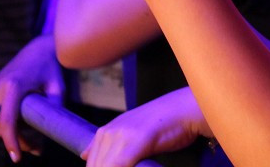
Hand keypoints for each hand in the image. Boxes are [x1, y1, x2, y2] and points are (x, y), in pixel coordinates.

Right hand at [0, 35, 62, 162]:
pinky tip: (25, 121)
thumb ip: (53, 109)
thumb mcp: (58, 88)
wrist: (38, 48)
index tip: (17, 157)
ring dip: (15, 131)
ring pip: (0, 121)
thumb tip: (48, 132)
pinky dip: (10, 120)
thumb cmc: (51, 68)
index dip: (11, 141)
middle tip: (38, 149)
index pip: (8, 120)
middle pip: (4, 125)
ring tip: (36, 136)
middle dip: (18, 140)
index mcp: (14, 85)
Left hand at [82, 88, 206, 166]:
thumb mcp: (130, 132)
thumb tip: (83, 155)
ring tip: (133, 164)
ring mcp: (123, 135)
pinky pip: (120, 165)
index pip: (92, 164)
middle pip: (98, 166)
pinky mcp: (137, 140)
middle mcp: (111, 132)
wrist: (186, 109)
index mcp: (107, 131)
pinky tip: (133, 165)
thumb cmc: (164, 124)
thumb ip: (108, 143)